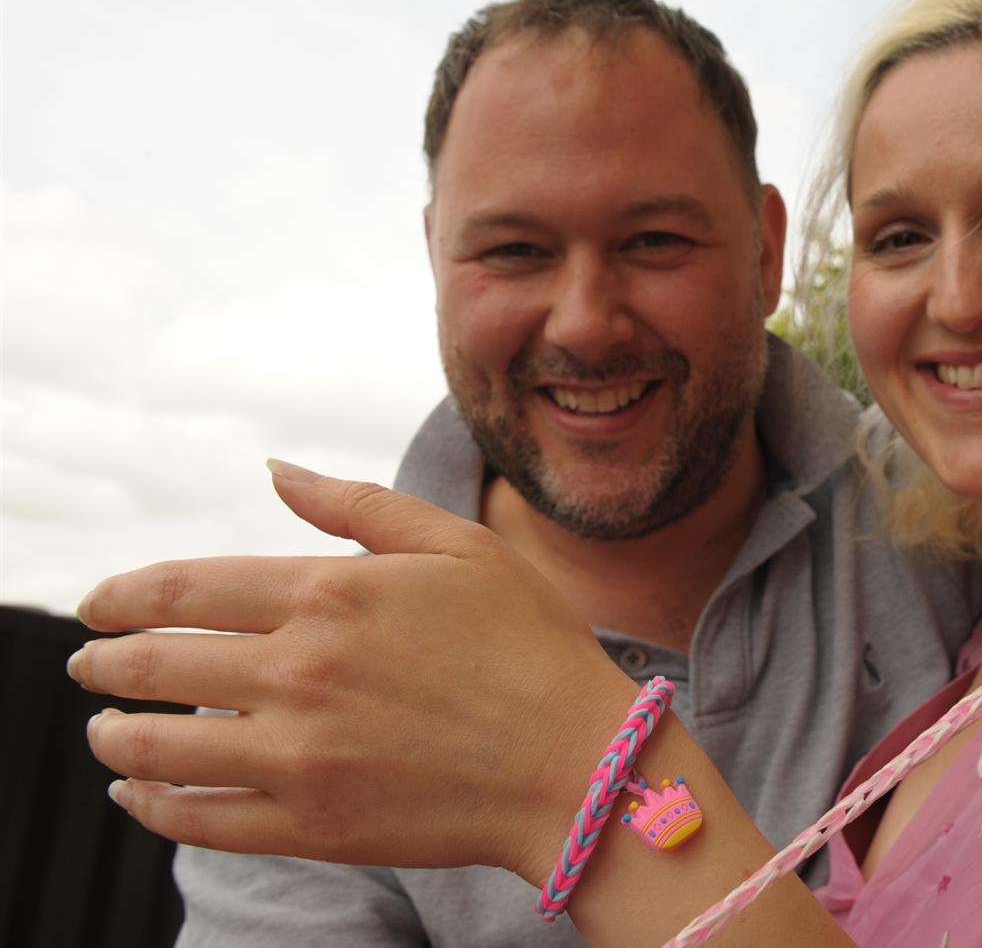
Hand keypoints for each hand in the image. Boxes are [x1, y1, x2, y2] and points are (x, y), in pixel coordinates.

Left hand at [67, 460, 635, 879]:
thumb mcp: (460, 547)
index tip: (95, 605)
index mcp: (332, 594)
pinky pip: (200, 821)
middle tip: (88, 663)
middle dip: (105, 661)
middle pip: (156, 665)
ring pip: (162, 747)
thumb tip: (275, 469)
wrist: (578, 763)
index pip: (184, 588)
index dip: (123, 595)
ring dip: (116, 736)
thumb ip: (359, 505)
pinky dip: (153, 808)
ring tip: (104, 732)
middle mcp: (300, 671)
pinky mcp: (312, 825)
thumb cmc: (531, 644)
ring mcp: (300, 755)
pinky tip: (140, 796)